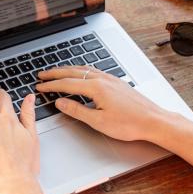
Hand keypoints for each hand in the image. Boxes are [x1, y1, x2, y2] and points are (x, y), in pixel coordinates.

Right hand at [36, 66, 168, 141]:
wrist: (153, 121)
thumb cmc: (129, 124)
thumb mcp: (98, 122)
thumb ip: (77, 110)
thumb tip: (61, 103)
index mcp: (96, 88)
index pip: (67, 84)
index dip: (51, 86)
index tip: (39, 87)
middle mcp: (103, 79)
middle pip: (73, 72)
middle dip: (56, 73)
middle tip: (42, 74)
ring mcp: (111, 79)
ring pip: (84, 70)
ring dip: (68, 70)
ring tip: (57, 72)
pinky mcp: (117, 83)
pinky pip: (94, 72)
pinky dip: (82, 71)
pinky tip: (82, 75)